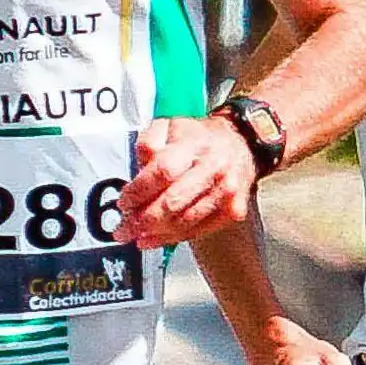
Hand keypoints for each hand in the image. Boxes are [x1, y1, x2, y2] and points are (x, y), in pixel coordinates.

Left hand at [123, 116, 257, 249]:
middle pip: (172, 202)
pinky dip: (173, 238)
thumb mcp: (171, 126)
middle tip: (123, 228)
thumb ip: (149, 142)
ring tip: (135, 236)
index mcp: (195, 145)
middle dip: (142, 220)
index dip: (139, 191)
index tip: (124, 202)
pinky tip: (155, 238)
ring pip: (185, 222)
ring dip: (156, 233)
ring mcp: (225, 192)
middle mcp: (213, 168)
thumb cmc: (201, 137)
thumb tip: (138, 167)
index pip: (163, 171)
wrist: (242, 144)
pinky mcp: (233, 210)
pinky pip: (198, 231)